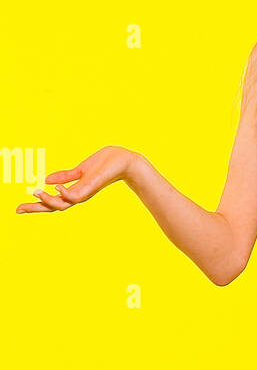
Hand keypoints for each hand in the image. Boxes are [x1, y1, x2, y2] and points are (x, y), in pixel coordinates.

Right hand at [15, 146, 136, 212]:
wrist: (124, 161)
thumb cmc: (105, 164)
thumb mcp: (80, 169)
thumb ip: (65, 175)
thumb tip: (47, 180)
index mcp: (74, 192)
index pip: (52, 202)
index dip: (36, 205)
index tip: (19, 208)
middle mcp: (78, 196)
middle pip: (53, 208)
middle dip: (35, 209)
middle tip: (18, 209)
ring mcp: (84, 193)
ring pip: (62, 205)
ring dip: (47, 200)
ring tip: (35, 191)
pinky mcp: (91, 187)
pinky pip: (75, 196)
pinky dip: (64, 193)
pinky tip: (56, 187)